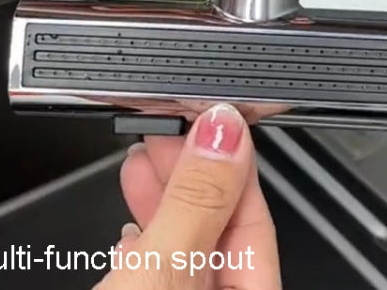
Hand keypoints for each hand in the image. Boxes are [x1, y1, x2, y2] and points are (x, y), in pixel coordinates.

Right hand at [99, 103, 279, 288]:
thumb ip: (197, 198)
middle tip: (166, 128)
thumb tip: (223, 132)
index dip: (231, 158)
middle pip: (219, 224)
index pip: (257, 212)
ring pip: (186, 243)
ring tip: (142, 157)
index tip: (206, 118)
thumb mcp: (165, 266)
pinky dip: (144, 236)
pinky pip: (160, 268)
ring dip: (162, 196)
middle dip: (189, 170)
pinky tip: (130, 225)